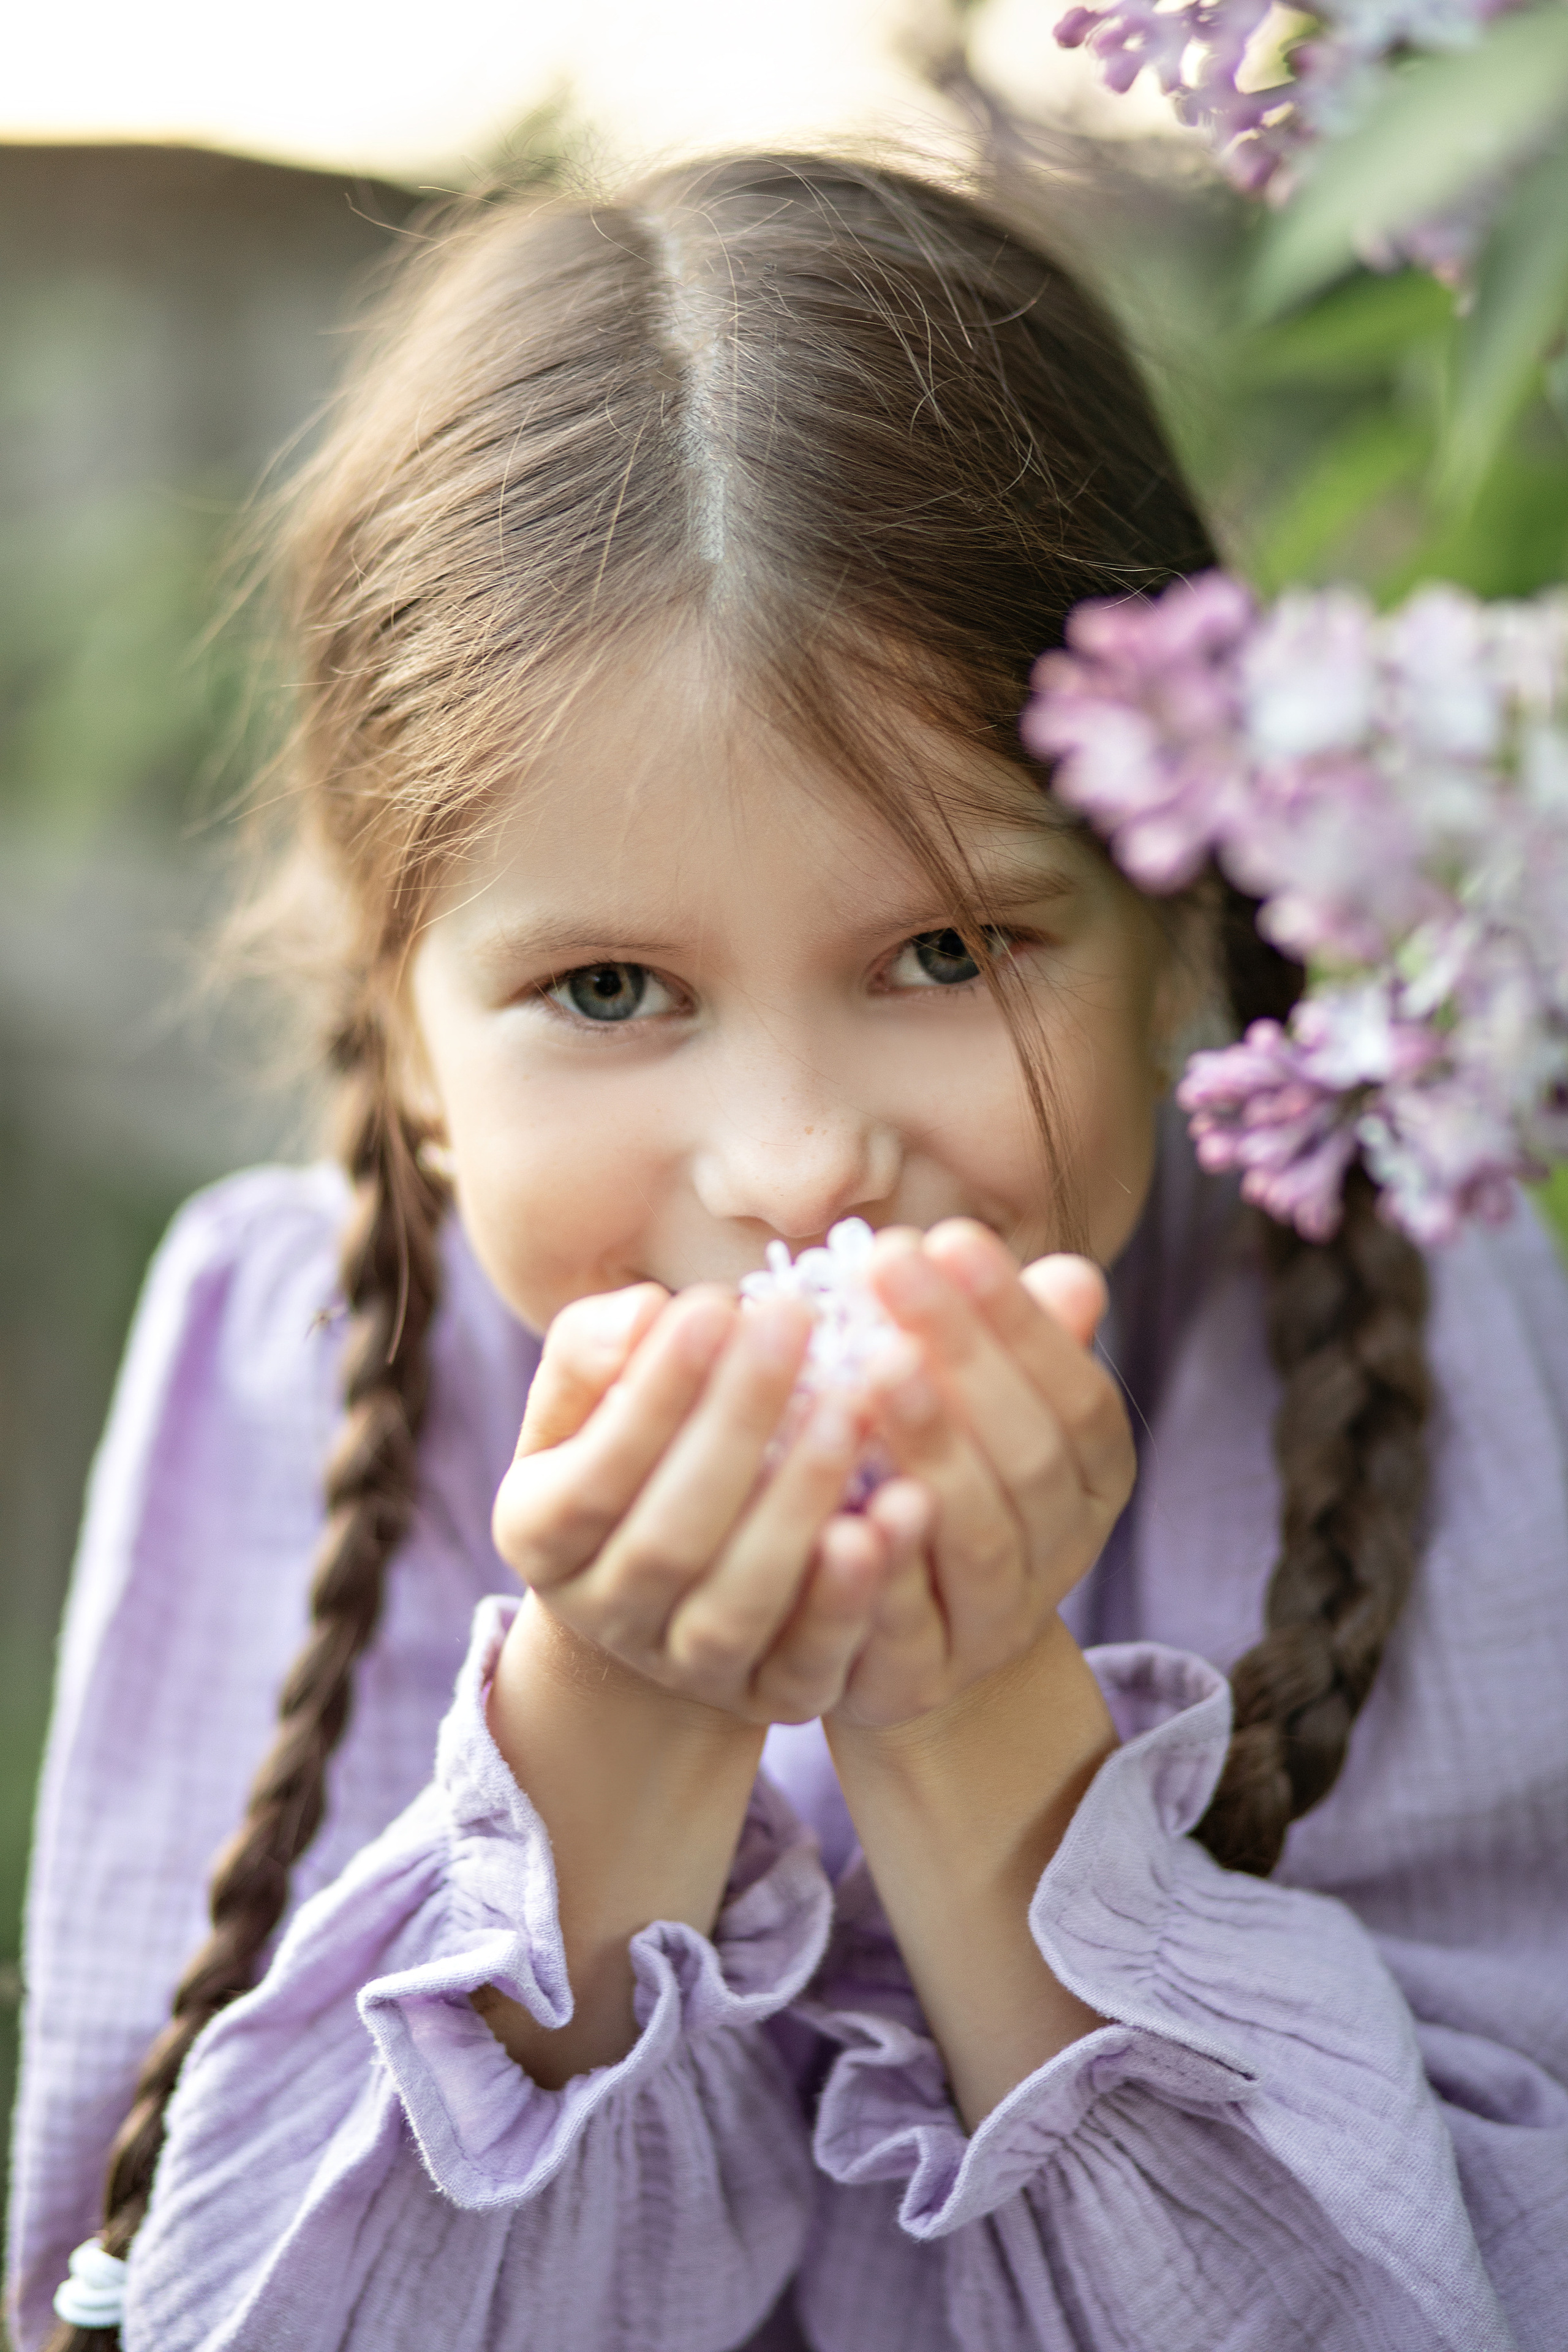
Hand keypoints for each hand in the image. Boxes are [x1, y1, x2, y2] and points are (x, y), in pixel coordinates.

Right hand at [491, 1282, 891, 1724]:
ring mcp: (688, 1667)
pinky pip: (812, 1661)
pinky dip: (854, 1596)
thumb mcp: (586, 1403)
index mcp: (540, 1535)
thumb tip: (645, 1313)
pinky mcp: (772, 1696)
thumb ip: (593, 1353)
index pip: (592, 1475)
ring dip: (798, 1506)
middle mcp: (605, 1614)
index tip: (715, 1306)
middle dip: (736, 1426)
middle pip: (669, 1539)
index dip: (654, 1395)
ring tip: (852, 1407)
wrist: (666, 1589)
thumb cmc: (632, 1455)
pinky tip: (899, 1510)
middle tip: (796, 1324)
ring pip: (738, 1605)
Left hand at [828, 1220, 1134, 1733]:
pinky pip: (904, 1625)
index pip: (1076, 1393)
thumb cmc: (935, 1482)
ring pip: (980, 1538)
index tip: (948, 1234)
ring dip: (930, 1445)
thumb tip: (1073, 1276)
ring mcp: (995, 1624)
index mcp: (1092, 1478)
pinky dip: (874, 1566)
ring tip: (870, 1365)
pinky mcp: (919, 1678)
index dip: (1018, 1318)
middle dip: (965, 1354)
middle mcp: (1061, 1552)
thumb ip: (1010, 1347)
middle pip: (1029, 1455)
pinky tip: (834, 1504)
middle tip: (890, 1264)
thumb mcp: (976, 1410)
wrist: (902, 1646)